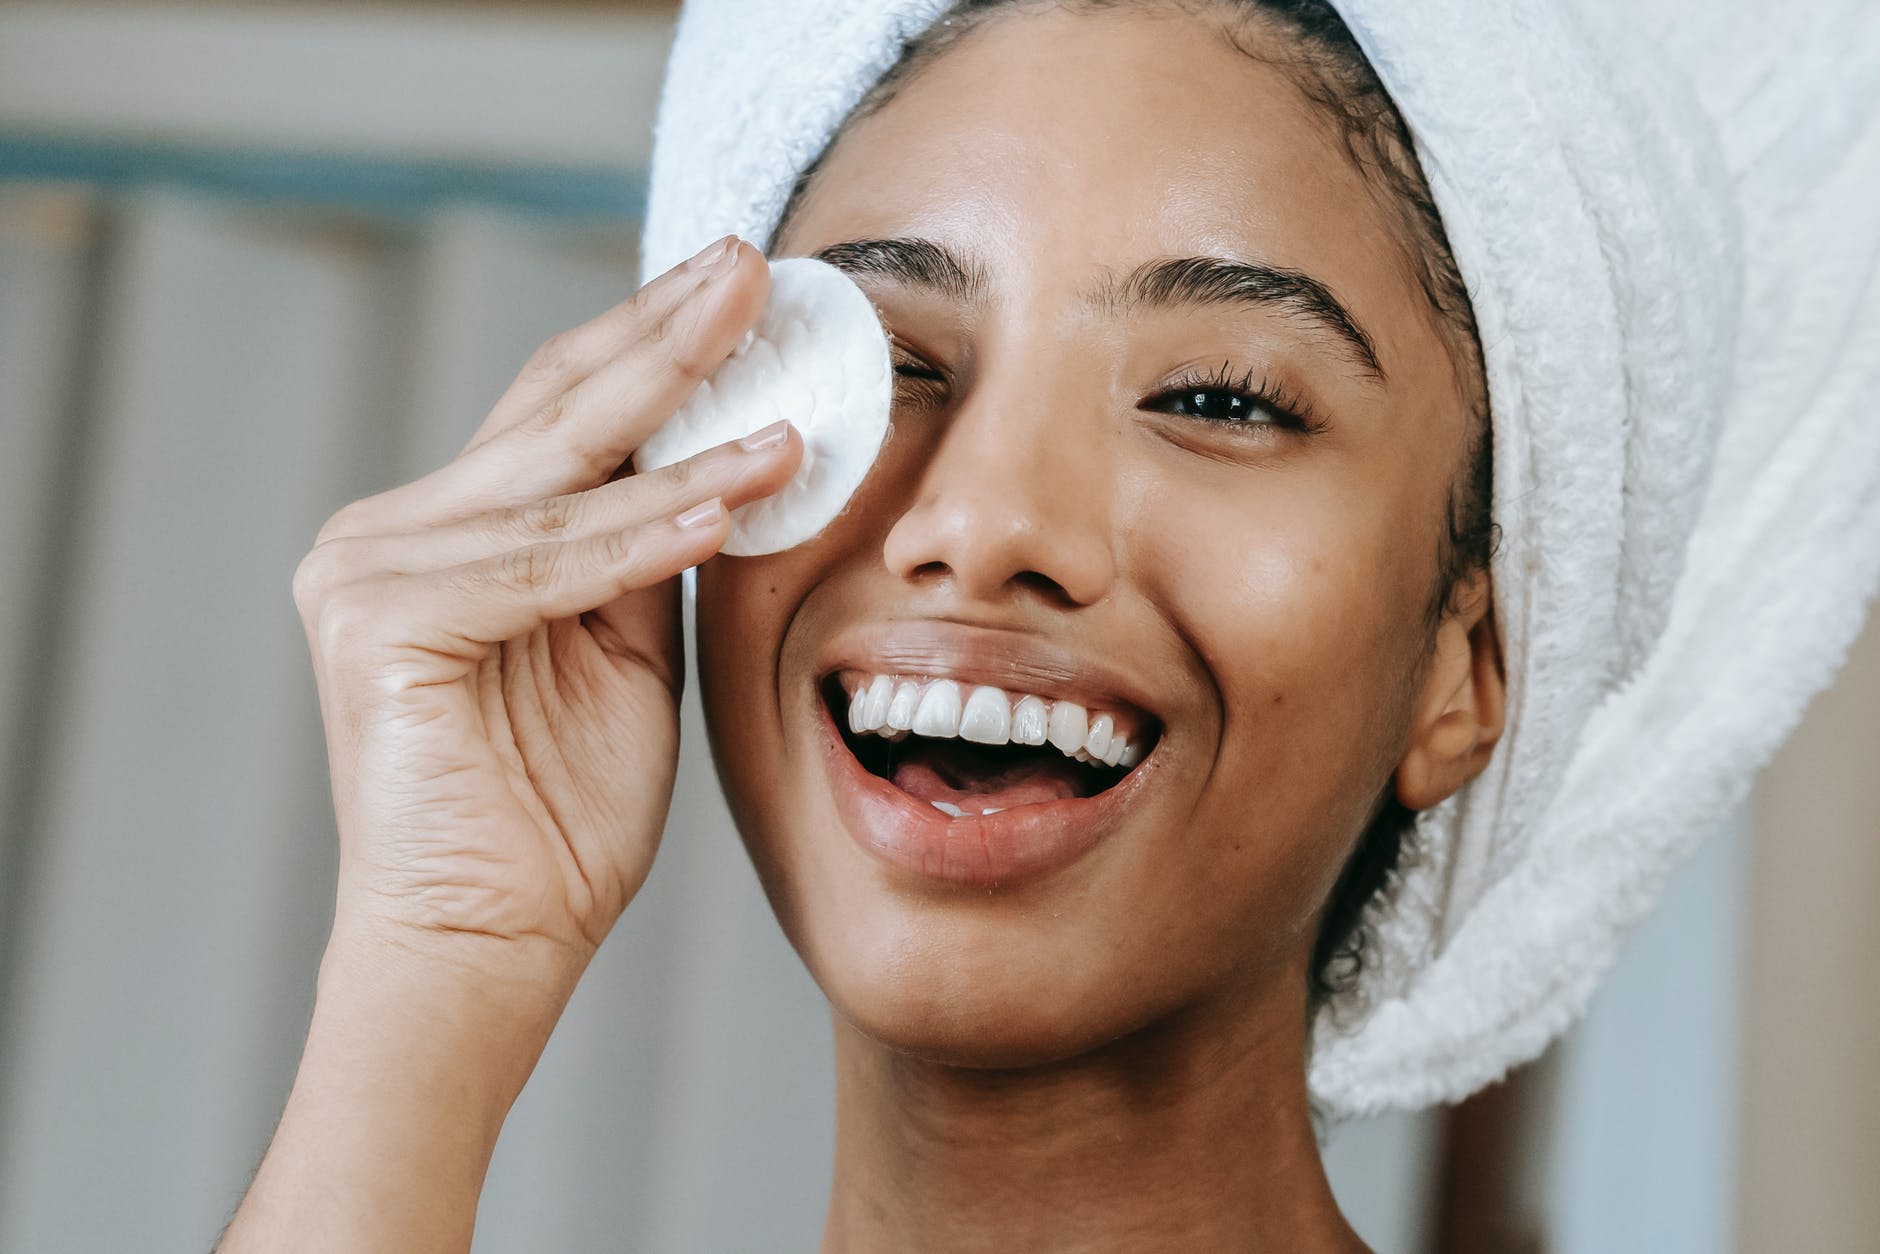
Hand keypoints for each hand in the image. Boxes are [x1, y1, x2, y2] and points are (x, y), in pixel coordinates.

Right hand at [290, 234, 796, 972]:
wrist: (489, 942)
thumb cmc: (558, 812)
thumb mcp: (625, 650)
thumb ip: (644, 552)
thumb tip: (719, 454)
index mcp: (446, 532)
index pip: (562, 410)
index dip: (653, 342)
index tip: (737, 282)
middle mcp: (389, 533)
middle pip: (553, 412)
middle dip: (667, 338)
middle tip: (751, 267)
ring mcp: (368, 571)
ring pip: (561, 486)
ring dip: (686, 438)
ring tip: (786, 401)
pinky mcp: (378, 623)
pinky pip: (545, 566)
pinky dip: (642, 536)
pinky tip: (724, 502)